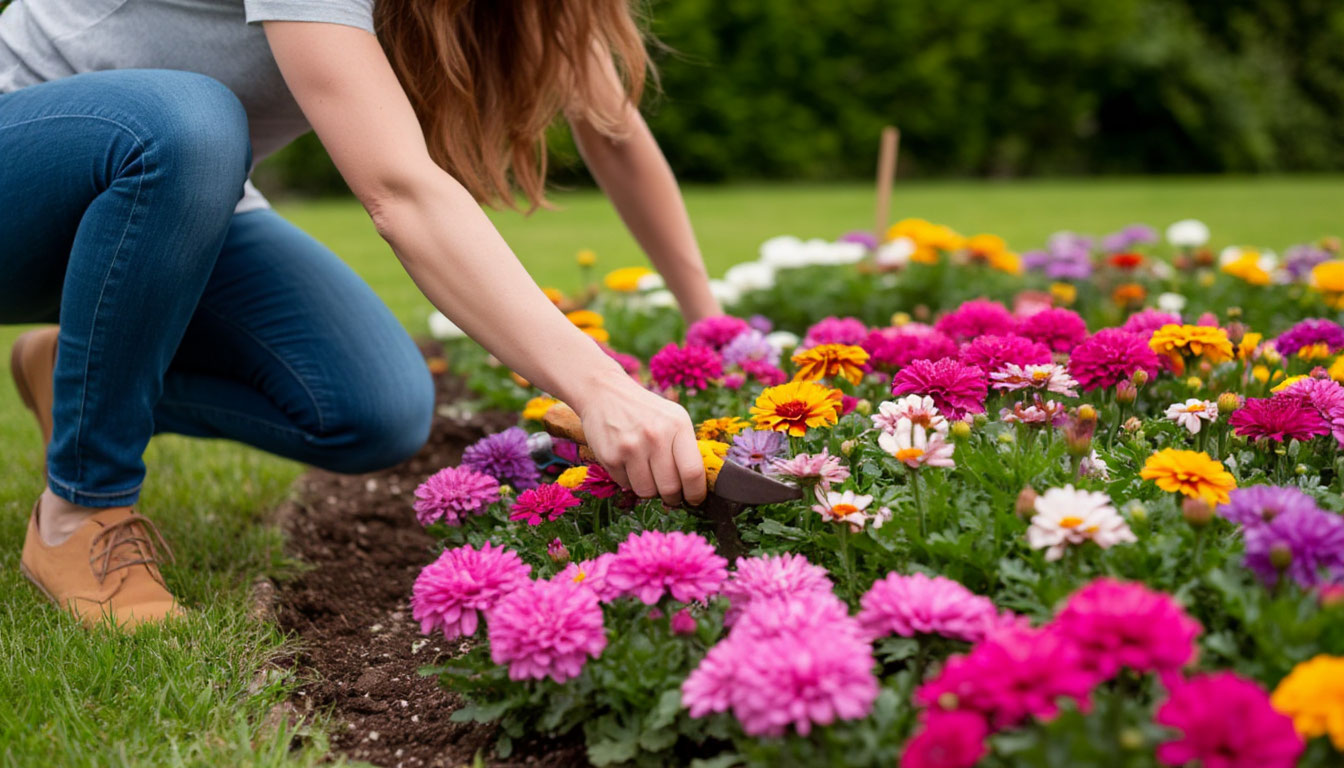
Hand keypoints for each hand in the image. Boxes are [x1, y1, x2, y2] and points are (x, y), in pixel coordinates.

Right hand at [570, 372, 706, 506]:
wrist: (605, 393)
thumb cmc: (645, 410)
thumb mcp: (674, 418)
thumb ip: (686, 448)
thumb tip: (695, 485)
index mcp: (677, 425)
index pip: (692, 472)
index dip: (696, 493)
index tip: (695, 499)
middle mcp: (656, 436)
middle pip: (670, 488)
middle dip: (672, 497)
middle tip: (670, 493)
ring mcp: (631, 447)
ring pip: (647, 492)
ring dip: (650, 489)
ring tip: (647, 473)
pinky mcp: (611, 457)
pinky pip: (626, 485)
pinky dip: (629, 480)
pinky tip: (628, 462)